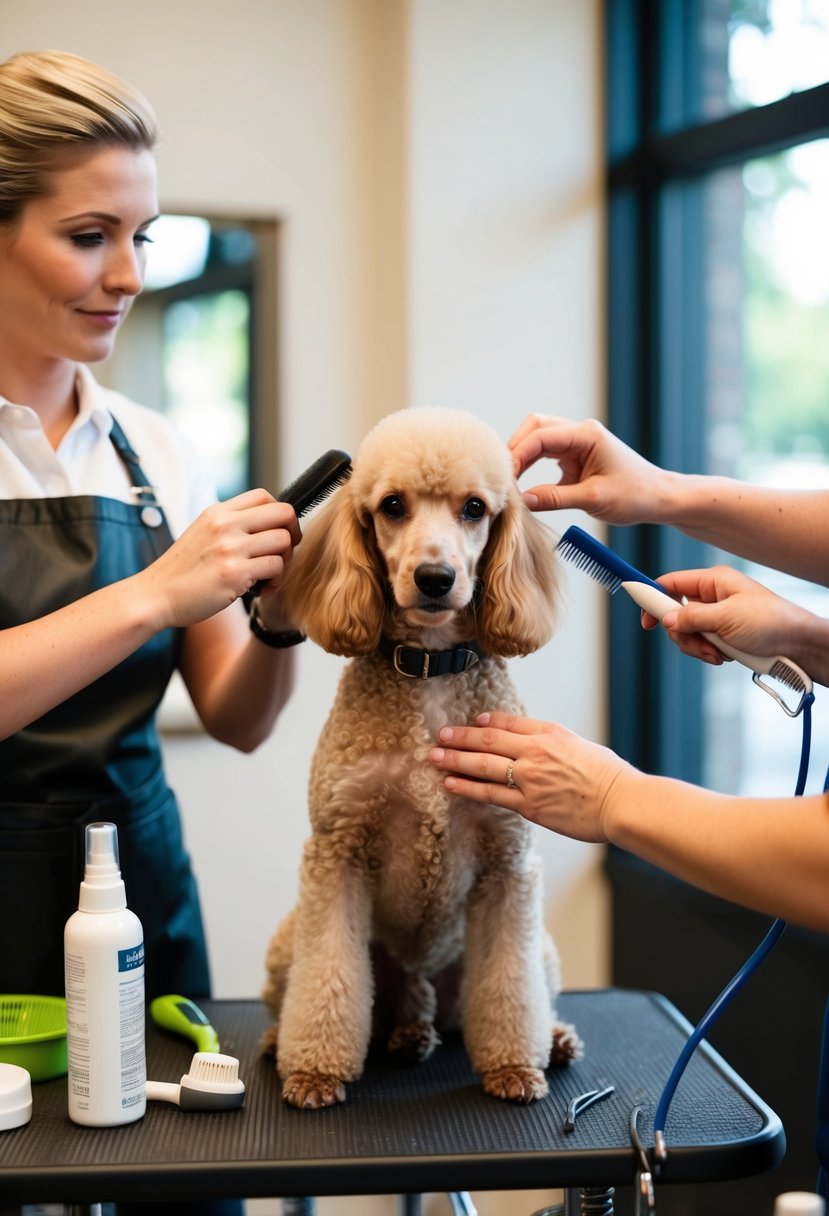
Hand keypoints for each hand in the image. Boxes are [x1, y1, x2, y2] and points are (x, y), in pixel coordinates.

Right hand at [137, 488, 300, 629]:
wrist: (155, 595)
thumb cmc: (181, 570)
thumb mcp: (202, 533)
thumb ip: (229, 524)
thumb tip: (266, 522)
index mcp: (218, 512)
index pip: (265, 496)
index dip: (280, 515)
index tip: (278, 533)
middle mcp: (225, 524)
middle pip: (283, 513)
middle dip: (293, 533)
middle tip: (284, 552)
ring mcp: (230, 548)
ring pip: (283, 541)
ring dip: (285, 561)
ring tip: (271, 575)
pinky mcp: (235, 573)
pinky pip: (276, 567)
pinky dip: (276, 581)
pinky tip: (263, 589)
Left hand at [429, 711, 634, 842]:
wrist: (622, 803)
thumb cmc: (609, 778)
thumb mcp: (581, 746)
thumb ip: (553, 743)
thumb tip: (531, 744)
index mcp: (550, 734)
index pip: (510, 723)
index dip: (488, 722)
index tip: (473, 721)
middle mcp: (536, 752)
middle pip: (489, 740)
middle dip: (460, 738)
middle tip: (440, 736)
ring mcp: (530, 779)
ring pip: (483, 765)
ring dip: (455, 760)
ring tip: (434, 757)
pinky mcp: (529, 806)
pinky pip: (491, 794)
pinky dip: (468, 788)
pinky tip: (451, 784)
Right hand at [508, 414, 668, 523]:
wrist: (659, 498)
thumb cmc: (635, 496)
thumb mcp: (594, 499)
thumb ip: (556, 499)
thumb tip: (523, 501)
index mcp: (586, 435)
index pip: (540, 436)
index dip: (518, 455)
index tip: (506, 479)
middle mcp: (580, 433)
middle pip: (534, 428)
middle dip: (515, 449)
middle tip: (503, 477)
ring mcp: (577, 443)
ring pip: (538, 438)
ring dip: (521, 456)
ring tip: (509, 481)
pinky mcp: (575, 456)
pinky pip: (545, 453)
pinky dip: (531, 464)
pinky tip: (523, 483)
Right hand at [652, 566, 828, 682]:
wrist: (798, 645)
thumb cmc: (772, 622)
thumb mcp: (727, 618)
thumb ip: (692, 617)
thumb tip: (666, 620)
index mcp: (713, 581)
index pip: (671, 583)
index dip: (653, 598)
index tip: (645, 620)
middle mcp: (712, 596)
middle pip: (674, 613)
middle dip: (682, 634)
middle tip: (698, 643)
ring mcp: (716, 616)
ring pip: (686, 633)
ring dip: (696, 647)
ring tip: (718, 653)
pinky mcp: (722, 634)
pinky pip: (700, 644)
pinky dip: (707, 653)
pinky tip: (724, 656)